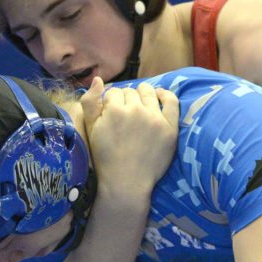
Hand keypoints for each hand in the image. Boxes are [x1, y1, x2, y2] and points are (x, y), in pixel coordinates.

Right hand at [80, 77, 179, 203]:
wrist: (126, 182)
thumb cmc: (105, 157)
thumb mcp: (90, 129)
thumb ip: (90, 102)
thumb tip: (98, 79)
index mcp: (114, 110)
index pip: (114, 92)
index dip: (111, 102)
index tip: (112, 113)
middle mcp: (135, 110)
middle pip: (131, 92)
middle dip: (126, 100)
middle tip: (126, 115)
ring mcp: (154, 118)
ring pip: (148, 92)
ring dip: (143, 95)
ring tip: (140, 107)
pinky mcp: (170, 128)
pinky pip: (171, 101)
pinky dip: (165, 95)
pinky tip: (159, 97)